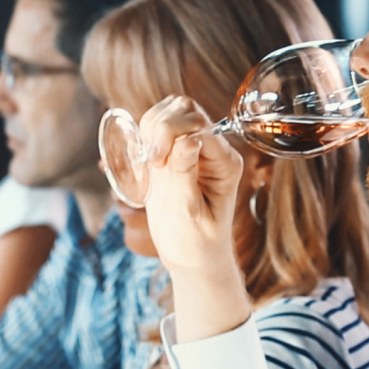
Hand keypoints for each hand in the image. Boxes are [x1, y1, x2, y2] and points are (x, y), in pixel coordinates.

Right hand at [140, 96, 243, 279]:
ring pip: (168, 113)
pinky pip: (156, 130)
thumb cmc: (195, 243)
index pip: (199, 124)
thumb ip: (186, 175)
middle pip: (184, 109)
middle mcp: (212, 150)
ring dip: (150, 130)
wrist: (191, 259)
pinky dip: (143, 137)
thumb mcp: (189, 214)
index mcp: (225, 162)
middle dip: (160, 127)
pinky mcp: (173, 156)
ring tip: (148, 164)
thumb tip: (188, 140)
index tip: (156, 162)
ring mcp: (192, 150)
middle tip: (151, 162)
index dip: (172, 133)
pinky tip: (143, 164)